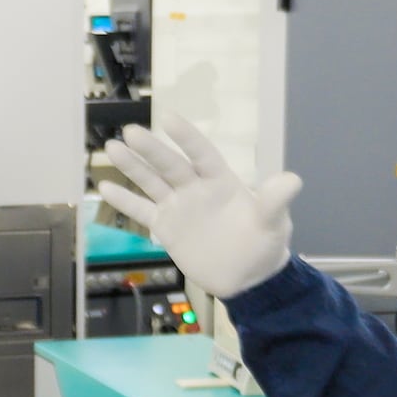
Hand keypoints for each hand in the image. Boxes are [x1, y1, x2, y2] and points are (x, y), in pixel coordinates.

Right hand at [98, 115, 301, 298]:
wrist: (248, 277)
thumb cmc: (264, 245)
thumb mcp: (274, 223)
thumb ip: (275, 201)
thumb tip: (292, 180)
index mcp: (221, 182)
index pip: (201, 154)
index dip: (186, 138)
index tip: (168, 119)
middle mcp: (196, 189)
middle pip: (170, 166)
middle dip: (151, 150)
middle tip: (131, 133)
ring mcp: (179, 207)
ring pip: (151, 182)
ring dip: (132, 167)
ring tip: (111, 149)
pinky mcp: (167, 228)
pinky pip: (142, 211)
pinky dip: (124, 201)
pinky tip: (103, 188)